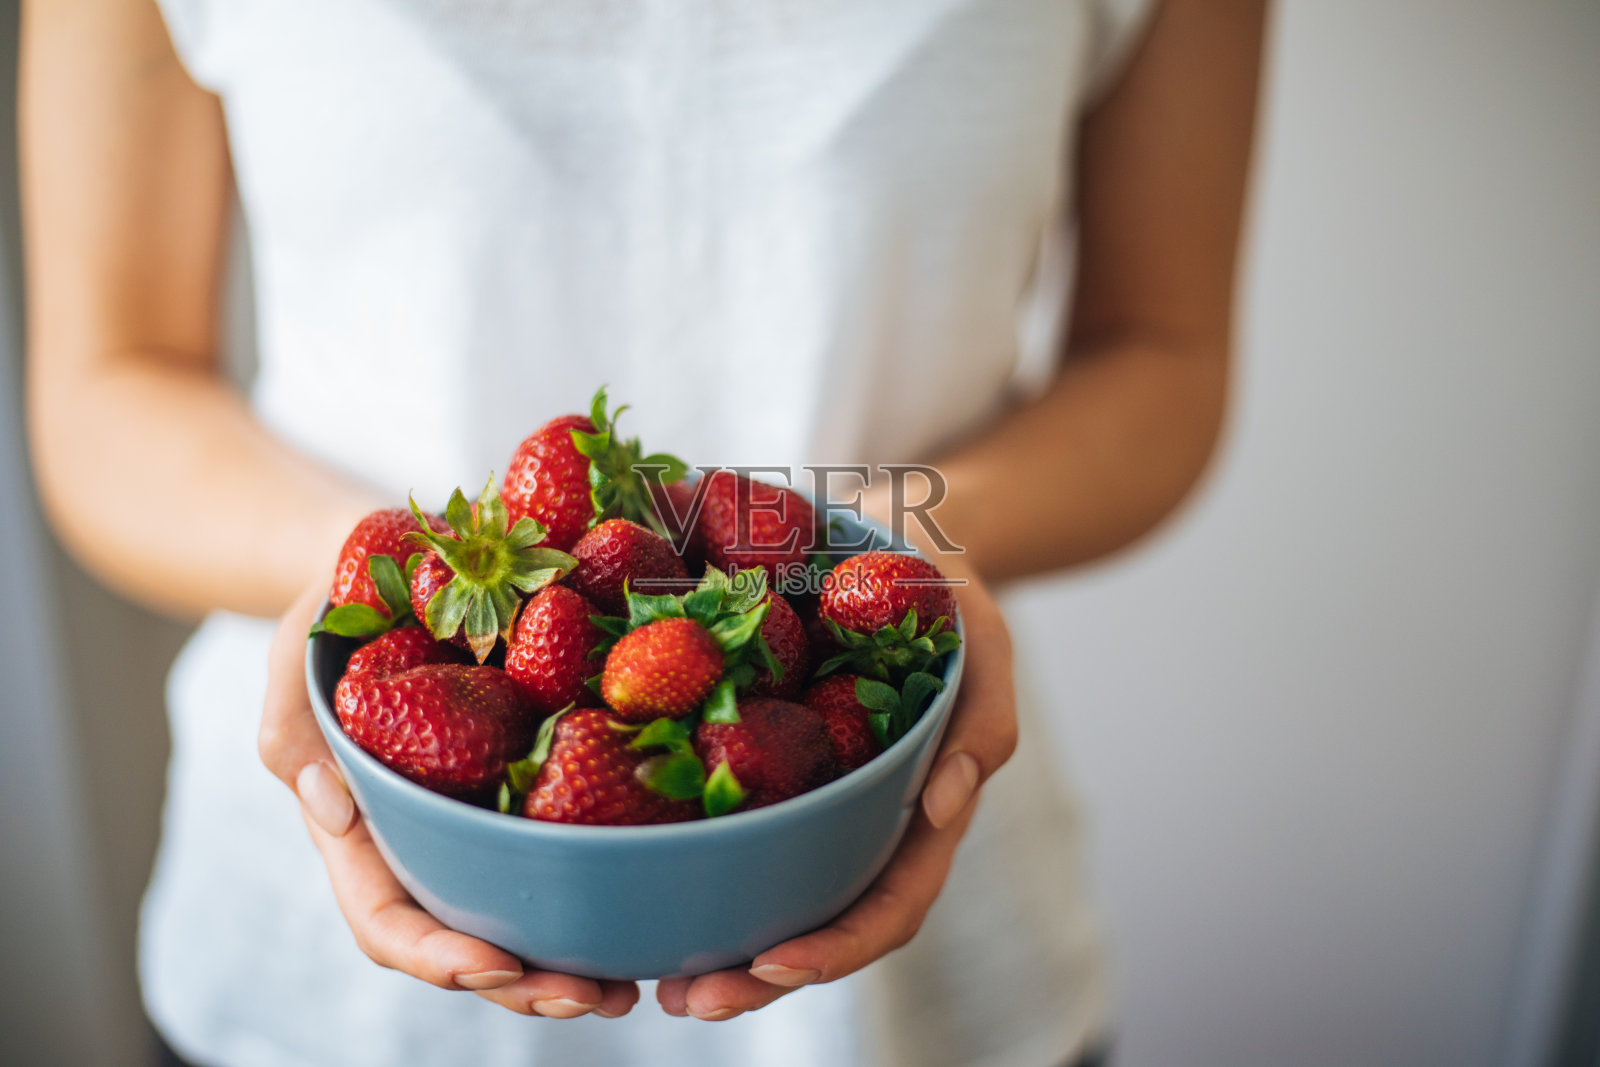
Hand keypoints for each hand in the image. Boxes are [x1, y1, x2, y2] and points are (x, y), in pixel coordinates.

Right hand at [258, 576, 640, 1018]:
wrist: (399, 559)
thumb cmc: (337, 611)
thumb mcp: (298, 652)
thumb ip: (291, 724)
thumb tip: (333, 809)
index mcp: (364, 828)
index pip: (387, 919)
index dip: (436, 954)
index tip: (494, 964)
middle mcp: (427, 839)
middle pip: (466, 941)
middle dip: (524, 984)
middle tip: (592, 996)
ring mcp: (482, 817)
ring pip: (523, 913)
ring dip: (572, 961)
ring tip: (631, 986)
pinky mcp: (534, 782)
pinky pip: (571, 839)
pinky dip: (608, 880)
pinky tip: (659, 900)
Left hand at [657, 556, 1016, 1018]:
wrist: (887, 555)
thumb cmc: (943, 604)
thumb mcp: (984, 642)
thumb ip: (985, 720)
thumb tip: (947, 804)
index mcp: (921, 816)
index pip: (890, 904)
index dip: (838, 947)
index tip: (775, 962)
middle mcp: (862, 828)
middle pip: (818, 927)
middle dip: (757, 979)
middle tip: (687, 1000)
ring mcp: (811, 807)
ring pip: (768, 898)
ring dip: (716, 948)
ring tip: (650, 981)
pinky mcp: (762, 776)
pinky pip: (725, 828)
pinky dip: (686, 865)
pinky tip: (627, 877)